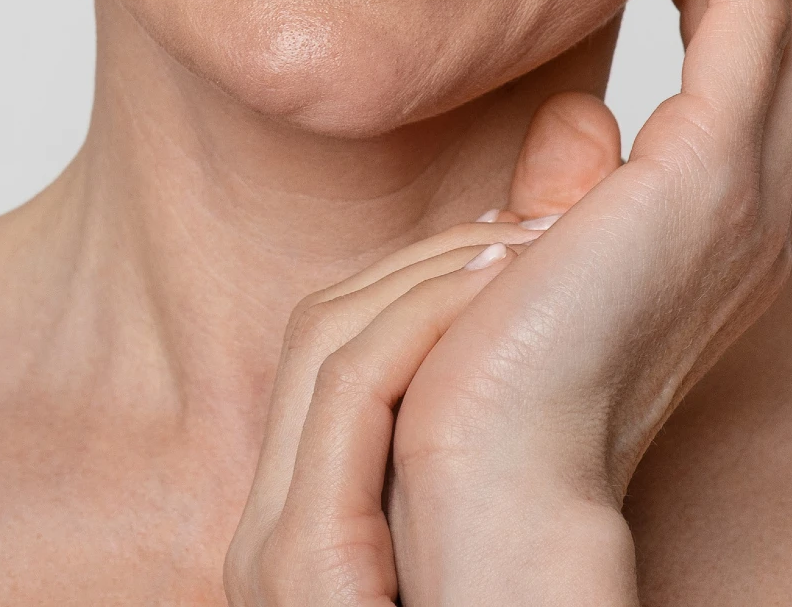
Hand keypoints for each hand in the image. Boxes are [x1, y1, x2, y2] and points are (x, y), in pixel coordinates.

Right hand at [223, 215, 546, 604]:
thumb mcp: (454, 571)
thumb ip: (449, 511)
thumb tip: (511, 432)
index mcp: (297, 541)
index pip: (326, 367)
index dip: (410, 289)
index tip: (503, 244)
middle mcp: (265, 540)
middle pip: (316, 335)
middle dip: (420, 263)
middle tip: (526, 219)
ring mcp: (273, 554)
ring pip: (326, 345)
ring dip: (429, 277)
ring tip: (526, 240)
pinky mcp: (306, 565)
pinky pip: (353, 393)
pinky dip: (423, 321)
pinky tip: (495, 285)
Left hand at [384, 0, 791, 602]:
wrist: (492, 467)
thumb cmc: (487, 380)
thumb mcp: (535, 260)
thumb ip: (567, 191)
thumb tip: (575, 125)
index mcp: (714, 233)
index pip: (765, 78)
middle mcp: (753, 215)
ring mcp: (745, 198)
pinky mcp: (710, 180)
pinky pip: (760, 23)